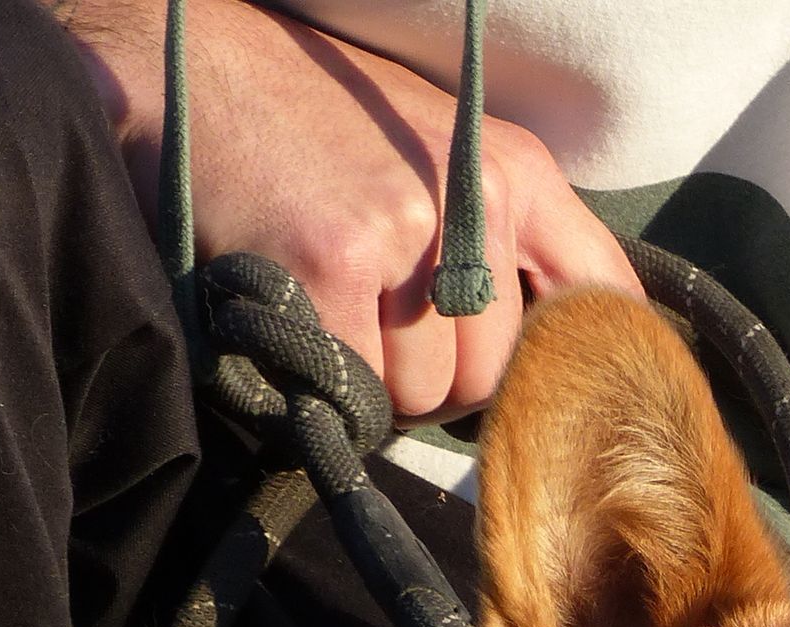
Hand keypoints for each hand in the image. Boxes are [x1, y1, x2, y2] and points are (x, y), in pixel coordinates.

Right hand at [63, 0, 639, 418]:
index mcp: (516, 171)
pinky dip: (321, 383)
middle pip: (495, 378)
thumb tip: (563, 366)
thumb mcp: (440, 161)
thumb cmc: (313, 127)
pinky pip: (360, 393)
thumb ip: (513, 246)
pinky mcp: (334, 265)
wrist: (183, 64)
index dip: (580, 366)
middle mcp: (478, 196)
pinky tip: (293, 320)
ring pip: (426, 397)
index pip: (605, 300)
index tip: (551, 398)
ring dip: (375, 385)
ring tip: (328, 312)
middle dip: (435, 378)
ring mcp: (407, 231)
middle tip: (372, 323)